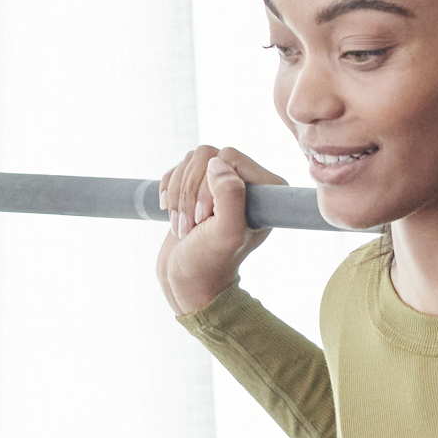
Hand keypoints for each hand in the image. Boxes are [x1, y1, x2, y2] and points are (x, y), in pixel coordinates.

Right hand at [157, 142, 284, 319]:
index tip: (204, 217)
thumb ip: (230, 196)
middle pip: (207, 156)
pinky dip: (169, 189)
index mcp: (267, 189)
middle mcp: (249, 182)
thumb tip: (217, 163)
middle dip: (190, 191)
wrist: (186, 280)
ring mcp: (223, 184)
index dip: (209, 184)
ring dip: (178, 194)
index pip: (230, 157)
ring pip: (191, 160)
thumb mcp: (225, 233)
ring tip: (182, 225)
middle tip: (190, 225)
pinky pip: (179, 168)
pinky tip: (169, 211)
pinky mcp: (200, 188)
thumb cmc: (209, 262)